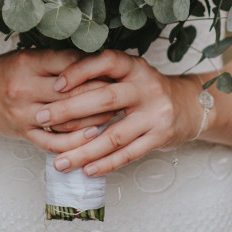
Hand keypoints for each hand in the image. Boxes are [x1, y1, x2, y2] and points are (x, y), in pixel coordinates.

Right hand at [0, 49, 119, 147]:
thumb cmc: (6, 70)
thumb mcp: (27, 55)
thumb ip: (56, 59)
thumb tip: (95, 58)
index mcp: (28, 63)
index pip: (69, 64)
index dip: (95, 67)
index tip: (115, 69)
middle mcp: (25, 88)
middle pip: (72, 94)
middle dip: (101, 94)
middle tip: (123, 93)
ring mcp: (23, 114)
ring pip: (66, 120)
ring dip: (94, 119)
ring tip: (116, 114)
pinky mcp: (23, 133)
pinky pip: (53, 142)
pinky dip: (75, 142)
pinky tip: (93, 136)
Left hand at [30, 50, 204, 173]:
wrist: (189, 105)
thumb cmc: (146, 89)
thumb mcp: (130, 73)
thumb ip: (103, 77)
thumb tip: (57, 87)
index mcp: (135, 66)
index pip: (105, 62)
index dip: (79, 71)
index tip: (55, 85)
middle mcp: (146, 86)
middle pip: (105, 98)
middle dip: (69, 110)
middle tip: (42, 118)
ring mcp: (155, 113)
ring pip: (114, 134)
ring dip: (83, 150)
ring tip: (59, 161)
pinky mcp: (161, 136)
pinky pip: (129, 154)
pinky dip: (106, 164)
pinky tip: (87, 170)